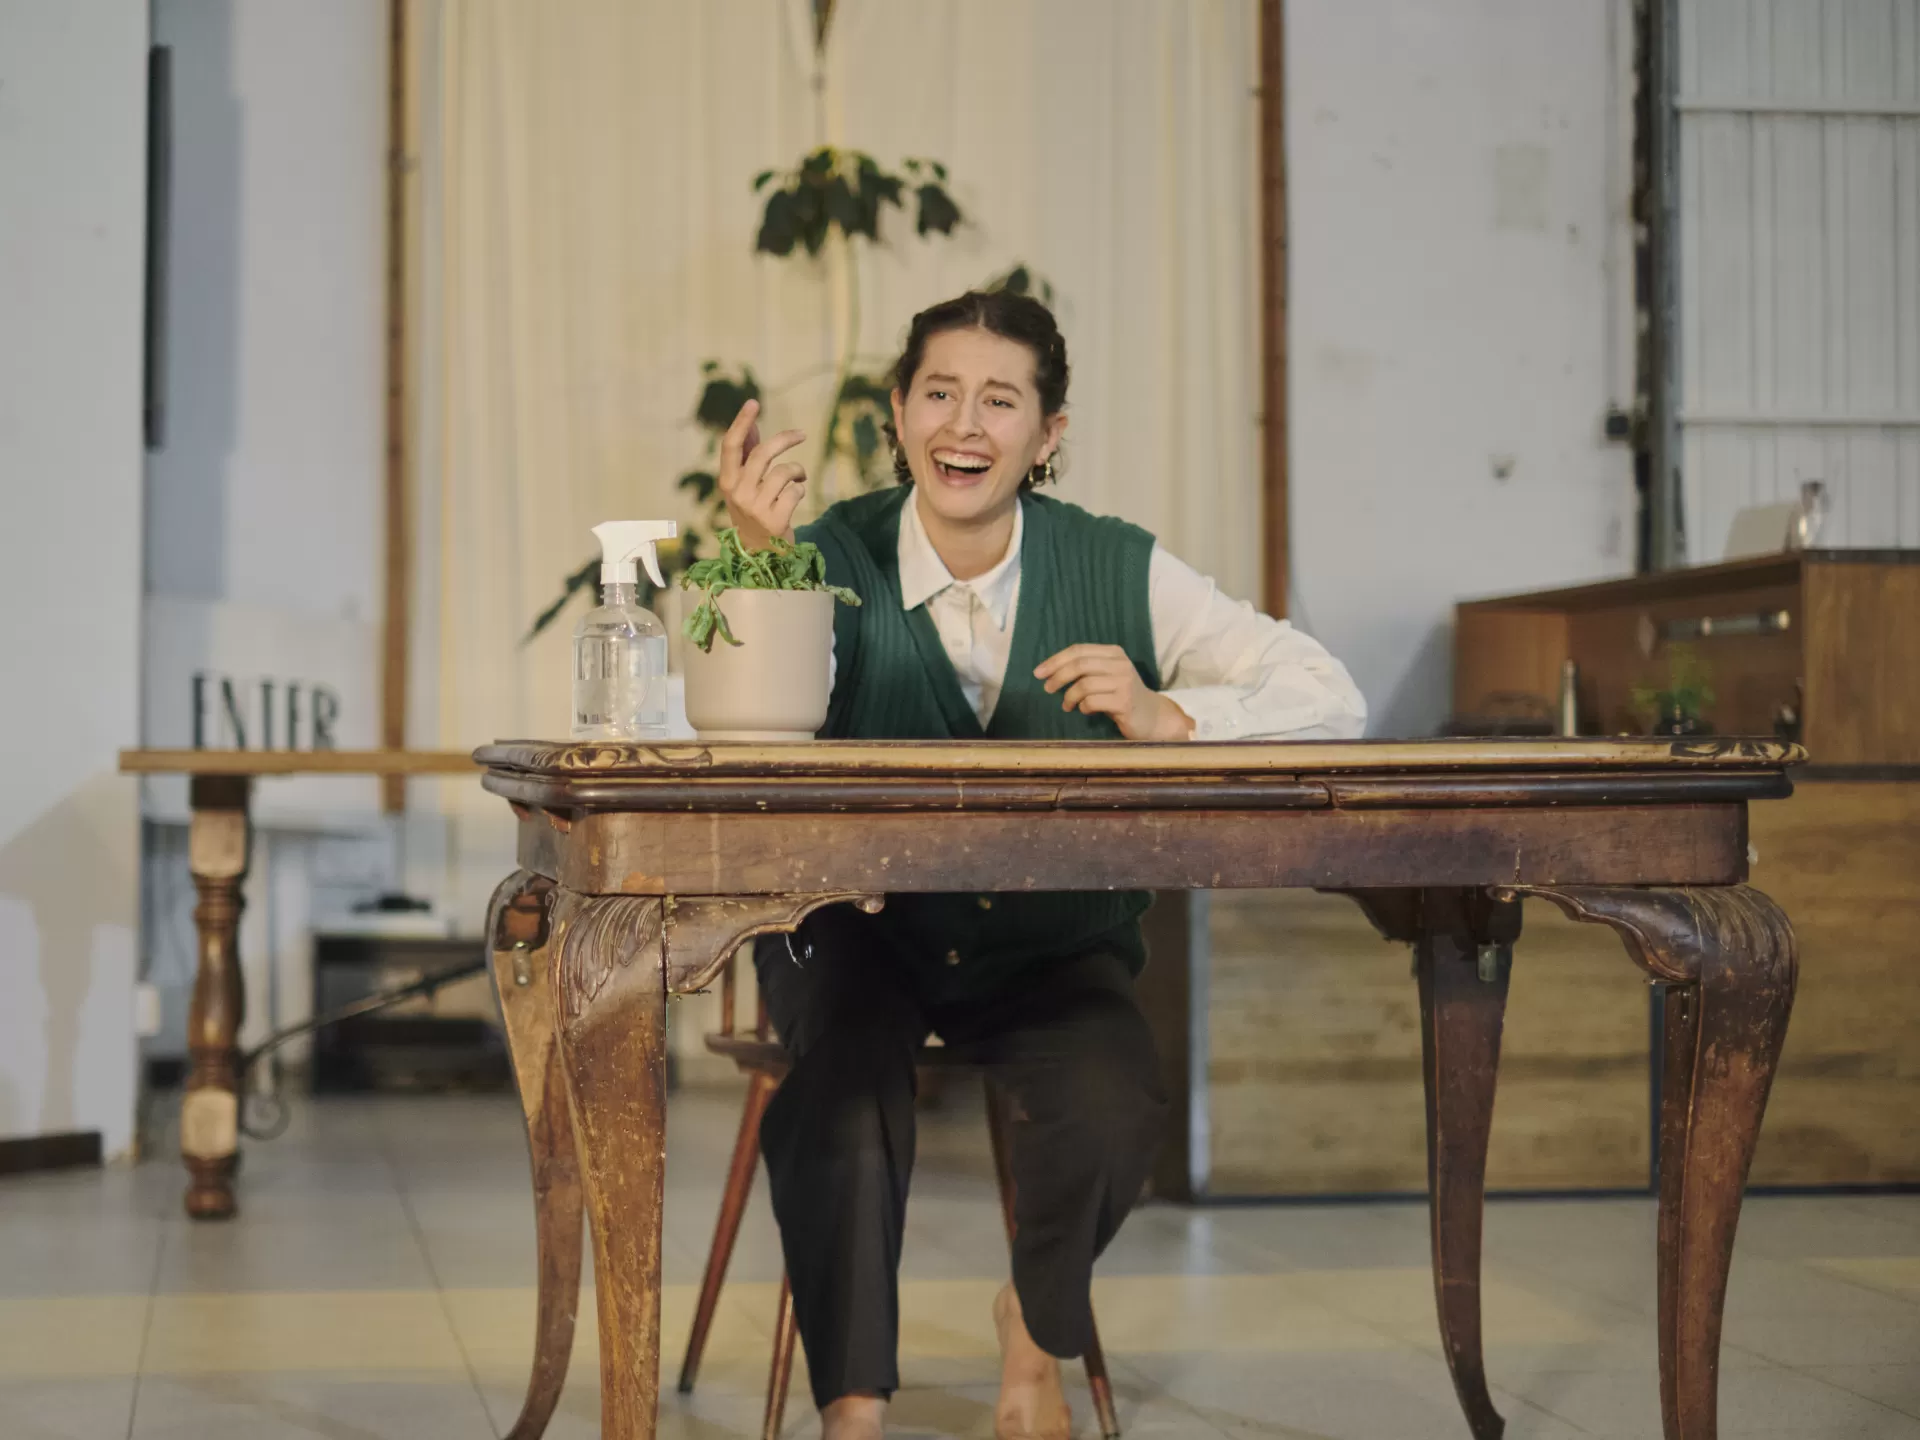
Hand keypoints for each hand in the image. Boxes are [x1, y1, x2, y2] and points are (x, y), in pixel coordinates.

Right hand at [718, 399, 806, 548]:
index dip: (741, 422)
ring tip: (799, 479)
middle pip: (762, 454)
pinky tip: (795, 498)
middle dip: (785, 439)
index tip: (753, 402)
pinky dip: (800, 491)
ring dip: (798, 471)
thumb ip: (747, 455)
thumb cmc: (754, 510)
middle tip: (801, 434)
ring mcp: (756, 509)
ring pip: (784, 473)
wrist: (761, 553)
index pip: (730, 446)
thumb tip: (753, 424)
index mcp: (727, 481)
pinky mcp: (775, 521)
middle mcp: (738, 494)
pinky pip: (795, 492)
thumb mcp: (745, 484)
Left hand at [1034, 644, 1194, 740]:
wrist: (1152, 717)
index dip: (1055, 660)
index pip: (1079, 650)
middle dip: (1058, 677)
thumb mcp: (1107, 676)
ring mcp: (1124, 682)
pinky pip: (1092, 701)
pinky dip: (1083, 707)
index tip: (1038, 673)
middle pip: (1079, 664)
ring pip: (1084, 684)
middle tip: (1046, 689)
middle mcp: (1120, 664)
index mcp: (1114, 653)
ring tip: (1067, 706)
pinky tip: (1085, 711)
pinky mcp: (1124, 702)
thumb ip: (1086, 669)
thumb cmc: (1122, 696)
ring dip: (1069, 697)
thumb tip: (1050, 671)